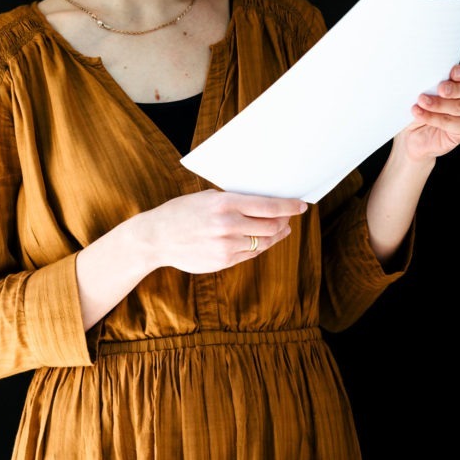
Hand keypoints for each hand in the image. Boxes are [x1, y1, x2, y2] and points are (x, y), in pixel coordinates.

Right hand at [140, 189, 306, 274]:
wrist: (157, 237)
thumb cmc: (183, 212)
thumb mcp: (208, 198)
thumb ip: (235, 201)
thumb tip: (265, 204)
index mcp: (225, 204)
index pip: (268, 206)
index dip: (289, 206)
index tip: (301, 205)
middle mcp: (228, 225)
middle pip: (271, 226)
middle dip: (284, 221)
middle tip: (289, 217)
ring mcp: (226, 246)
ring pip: (263, 242)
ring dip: (275, 235)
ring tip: (280, 229)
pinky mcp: (223, 261)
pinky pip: (250, 253)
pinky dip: (259, 246)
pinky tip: (261, 240)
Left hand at [402, 61, 459, 161]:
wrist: (413, 131)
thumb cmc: (422, 106)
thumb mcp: (425, 89)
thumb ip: (432, 81)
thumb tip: (426, 74)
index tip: (453, 73)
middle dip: (453, 89)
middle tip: (439, 90)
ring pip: (459, 107)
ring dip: (438, 104)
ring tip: (422, 102)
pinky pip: (451, 123)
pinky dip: (433, 118)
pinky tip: (420, 113)